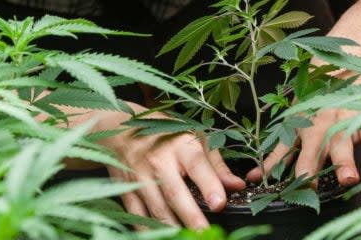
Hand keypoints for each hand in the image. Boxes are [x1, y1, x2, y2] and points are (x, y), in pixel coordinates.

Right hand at [93, 108, 245, 228]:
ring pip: (156, 209)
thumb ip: (217, 166)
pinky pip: (138, 215)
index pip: (197, 165)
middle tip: (205, 233)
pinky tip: (163, 236)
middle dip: (191, 217)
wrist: (122, 130)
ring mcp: (140, 177)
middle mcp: (159, 161)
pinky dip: (149, 230)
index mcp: (181, 145)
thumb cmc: (167, 135)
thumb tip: (238, 186)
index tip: (220, 204)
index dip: (209, 185)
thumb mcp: (196, 139)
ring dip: (172, 228)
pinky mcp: (127, 190)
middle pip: (175, 193)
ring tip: (187, 238)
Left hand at [247, 0, 360, 185]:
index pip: (304, 146)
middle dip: (341, 158)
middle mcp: (336, 117)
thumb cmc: (316, 97)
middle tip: (346, 178)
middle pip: (338, 138)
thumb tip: (256, 178)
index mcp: (312, 122)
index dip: (302, 164)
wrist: (349, 54)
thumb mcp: (296, 120)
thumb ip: (280, 152)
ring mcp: (360, 111)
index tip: (302, 182)